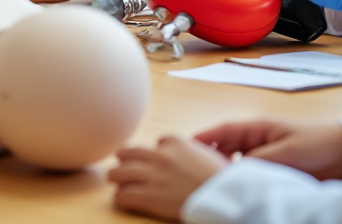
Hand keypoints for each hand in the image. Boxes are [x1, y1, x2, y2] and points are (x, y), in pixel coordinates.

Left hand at [108, 135, 228, 220]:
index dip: (156, 153)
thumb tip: (180, 155)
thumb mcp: (205, 153)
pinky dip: (121, 198)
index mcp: (175, 141)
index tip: (158, 162)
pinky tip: (124, 199)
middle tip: (123, 166)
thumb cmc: (220, 179)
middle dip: (125, 159)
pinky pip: (123, 195)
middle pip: (128, 153)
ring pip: (118, 172)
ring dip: (117, 177)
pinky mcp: (148, 196)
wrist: (224, 198)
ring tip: (118, 182)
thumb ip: (188, 150)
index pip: (156, 143)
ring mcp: (153, 175)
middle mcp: (160, 155)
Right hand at [194, 119, 341, 179]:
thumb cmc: (319, 143)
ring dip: (224, 172)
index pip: (222, 131)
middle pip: (223, 149)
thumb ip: (259, 160)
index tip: (183, 147)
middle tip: (190, 171)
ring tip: (209, 183)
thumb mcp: (286, 151)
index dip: (202, 139)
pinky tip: (234, 191)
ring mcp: (264, 157)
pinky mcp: (273, 172)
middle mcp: (257, 141)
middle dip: (207, 159)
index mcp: (258, 128)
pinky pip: (249, 176)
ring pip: (234, 165)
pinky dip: (239, 181)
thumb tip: (233, 171)